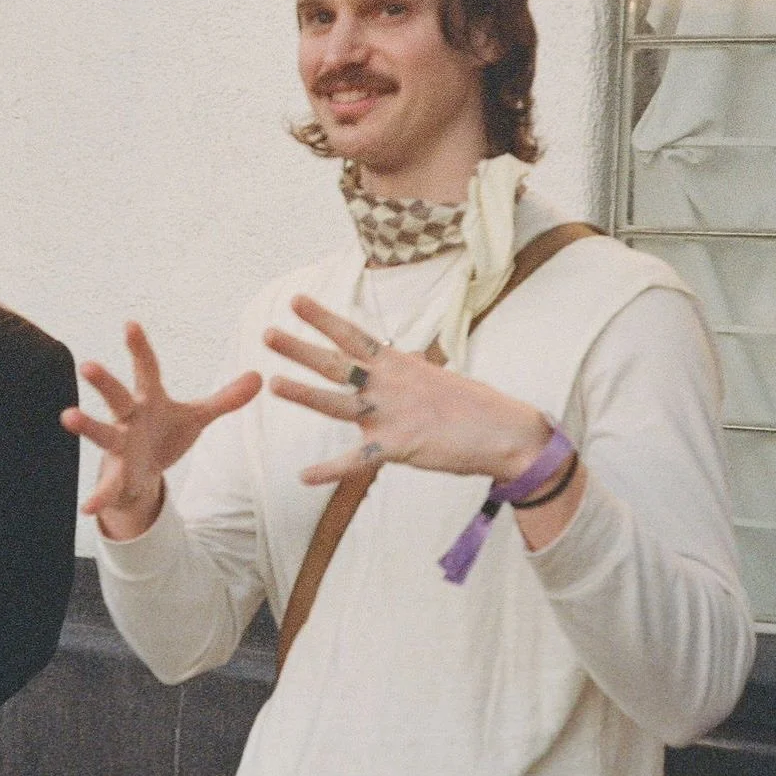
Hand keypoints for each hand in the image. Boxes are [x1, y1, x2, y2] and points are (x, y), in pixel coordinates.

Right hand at [61, 321, 261, 540]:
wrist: (144, 473)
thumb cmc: (164, 434)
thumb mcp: (196, 417)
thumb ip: (225, 400)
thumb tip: (260, 376)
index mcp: (149, 399)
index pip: (146, 369)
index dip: (139, 348)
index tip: (130, 324)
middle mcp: (129, 418)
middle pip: (116, 396)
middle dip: (104, 382)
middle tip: (88, 365)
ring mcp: (120, 446)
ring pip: (102, 434)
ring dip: (87, 426)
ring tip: (67, 416)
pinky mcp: (117, 475)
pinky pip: (107, 486)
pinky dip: (98, 496)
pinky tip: (88, 508)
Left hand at [265, 294, 551, 485]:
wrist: (508, 433)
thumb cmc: (475, 406)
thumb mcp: (437, 377)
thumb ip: (411, 369)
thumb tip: (405, 355)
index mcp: (399, 365)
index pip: (354, 335)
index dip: (323, 317)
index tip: (296, 300)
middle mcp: (390, 385)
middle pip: (336, 363)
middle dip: (300, 348)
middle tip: (266, 334)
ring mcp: (392, 414)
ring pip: (338, 404)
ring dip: (304, 394)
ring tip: (273, 384)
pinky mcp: (399, 447)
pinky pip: (358, 461)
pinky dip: (329, 471)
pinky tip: (303, 476)